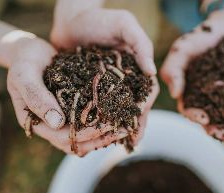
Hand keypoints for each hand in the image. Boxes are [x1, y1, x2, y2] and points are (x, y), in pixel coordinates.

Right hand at [6, 32, 123, 155]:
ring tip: (128, 125)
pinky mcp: (74, 108)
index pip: (63, 137)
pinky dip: (105, 120)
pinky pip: (91, 120)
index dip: (87, 135)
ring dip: (107, 133)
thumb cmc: (24, 62)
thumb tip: (57, 122)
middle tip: (125, 129)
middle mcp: (53, 125)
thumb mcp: (25, 77)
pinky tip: (121, 113)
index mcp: (38, 123)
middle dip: (102, 137)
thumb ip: (37, 98)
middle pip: (79, 142)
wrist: (29, 52)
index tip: (108, 126)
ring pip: (87, 135)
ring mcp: (65, 118)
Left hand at [50, 0, 158, 152]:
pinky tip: (97, 132)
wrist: (71, 20)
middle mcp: (125, 80)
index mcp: (137, 68)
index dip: (146, 106)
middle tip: (133, 142)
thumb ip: (141, 43)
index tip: (141, 118)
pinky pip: (99, 107)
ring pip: (118, 110)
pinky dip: (100, 120)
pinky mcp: (92, 88)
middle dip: (135, 124)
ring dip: (119, 127)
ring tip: (116, 142)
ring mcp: (108, 86)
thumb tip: (152, 72)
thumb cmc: (99, 19)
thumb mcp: (124, 23)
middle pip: (134, 105)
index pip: (147, 90)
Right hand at [161, 9, 223, 139]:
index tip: (202, 118)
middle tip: (219, 133)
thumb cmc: (203, 34)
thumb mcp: (183, 48)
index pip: (188, 108)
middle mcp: (207, 96)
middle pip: (208, 116)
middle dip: (212, 126)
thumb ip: (174, 69)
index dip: (193, 115)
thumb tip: (175, 94)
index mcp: (190, 90)